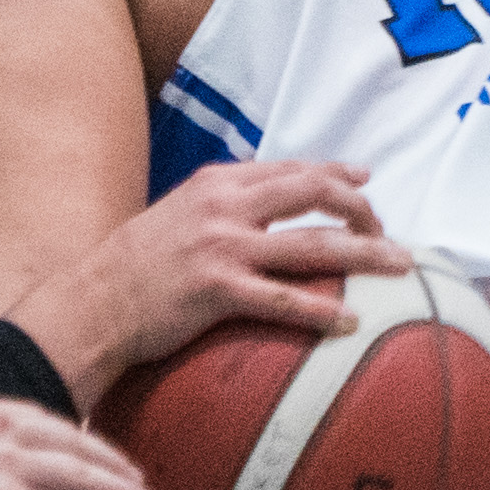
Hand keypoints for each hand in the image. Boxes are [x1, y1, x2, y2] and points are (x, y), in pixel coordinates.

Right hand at [10, 157, 404, 401]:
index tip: (364, 181)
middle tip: (386, 231)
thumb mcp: (172, 219)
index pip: (288, 168)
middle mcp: (224, 206)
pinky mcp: (217, 289)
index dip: (333, 173)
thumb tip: (253, 216)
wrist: (89, 304)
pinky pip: (284, 299)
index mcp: (214, 184)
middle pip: (312, 192)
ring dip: (364, 253)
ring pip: (312, 244)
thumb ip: (214, 210)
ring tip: (399, 267)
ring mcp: (222, 246)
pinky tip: (349, 321)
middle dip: (359, 207)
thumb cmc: (128, 271)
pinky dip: (321, 310)